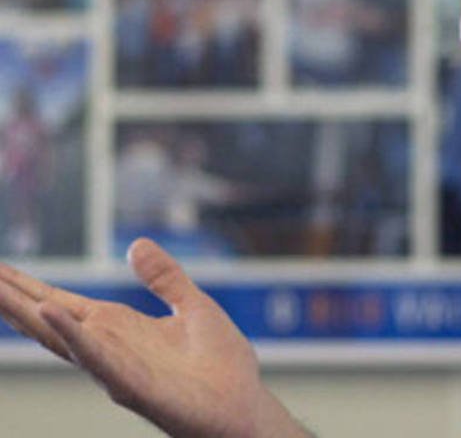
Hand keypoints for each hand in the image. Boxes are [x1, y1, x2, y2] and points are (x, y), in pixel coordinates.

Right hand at [0, 238, 307, 437]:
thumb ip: (164, 277)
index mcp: (119, 329)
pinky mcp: (135, 386)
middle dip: (13, 298)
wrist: (246, 405)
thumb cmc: (222, 364)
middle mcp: (108, 348)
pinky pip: (98, 358)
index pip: (62, 303)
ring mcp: (116, 369)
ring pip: (62, 338)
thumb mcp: (193, 305)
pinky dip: (73, 335)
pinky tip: (49, 313)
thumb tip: (136, 245)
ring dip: (28, 313)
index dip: (28, 286)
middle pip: (49, 319)